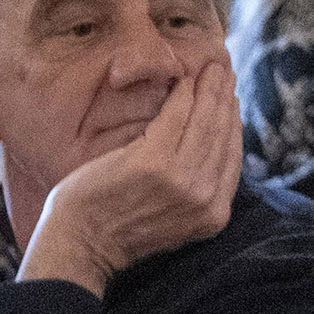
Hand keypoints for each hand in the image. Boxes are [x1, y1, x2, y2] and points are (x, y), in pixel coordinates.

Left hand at [23, 65, 241, 293]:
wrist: (80, 245)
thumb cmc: (118, 227)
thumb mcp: (173, 216)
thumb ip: (195, 188)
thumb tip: (209, 147)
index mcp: (213, 214)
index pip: (233, 158)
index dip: (234, 124)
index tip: (231, 100)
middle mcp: (205, 198)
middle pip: (223, 135)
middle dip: (226, 98)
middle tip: (225, 71)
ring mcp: (181, 181)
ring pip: (205, 122)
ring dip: (210, 89)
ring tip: (212, 68)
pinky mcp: (154, 162)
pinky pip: (176, 116)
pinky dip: (182, 94)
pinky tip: (183, 80)